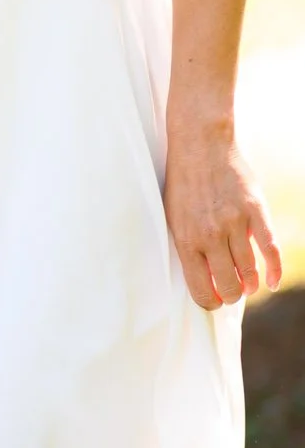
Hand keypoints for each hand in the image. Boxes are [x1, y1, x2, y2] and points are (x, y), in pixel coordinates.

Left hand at [164, 124, 281, 309]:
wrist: (199, 144)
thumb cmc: (183, 183)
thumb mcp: (174, 218)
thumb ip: (188, 249)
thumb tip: (204, 280)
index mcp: (186, 240)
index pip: (202, 291)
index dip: (212, 302)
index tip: (216, 300)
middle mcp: (210, 236)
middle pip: (230, 287)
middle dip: (233, 296)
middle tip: (233, 291)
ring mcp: (234, 223)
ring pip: (250, 271)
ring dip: (251, 283)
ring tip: (248, 283)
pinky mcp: (255, 210)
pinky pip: (270, 249)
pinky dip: (274, 270)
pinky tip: (271, 281)